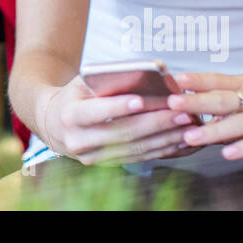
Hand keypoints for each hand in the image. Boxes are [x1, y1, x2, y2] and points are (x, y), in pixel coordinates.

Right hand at [43, 75, 194, 165]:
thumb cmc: (76, 96)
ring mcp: (92, 157)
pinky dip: (161, 150)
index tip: (141, 100)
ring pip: (134, 149)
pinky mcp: (106, 165)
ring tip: (187, 126)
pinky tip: (179, 140)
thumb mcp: (83, 83)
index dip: (119, 107)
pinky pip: (139, 158)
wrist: (54, 123)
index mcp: (71, 115)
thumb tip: (144, 78)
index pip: (96, 112)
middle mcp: (79, 140)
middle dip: (155, 123)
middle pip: (122, 133)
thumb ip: (108, 81)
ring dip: (165, 139)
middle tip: (180, 113)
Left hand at [167, 73, 242, 159]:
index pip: (217, 80)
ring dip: (214, 130)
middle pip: (225, 99)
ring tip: (193, 136)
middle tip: (175, 105)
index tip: (177, 80)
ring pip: (241, 122)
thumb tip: (181, 110)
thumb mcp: (239, 101)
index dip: (198, 80)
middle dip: (197, 102)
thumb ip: (213, 106)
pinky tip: (228, 152)